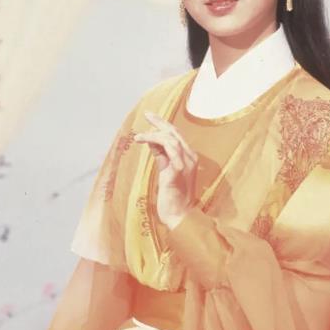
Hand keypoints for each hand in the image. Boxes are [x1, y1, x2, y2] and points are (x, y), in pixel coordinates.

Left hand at [133, 110, 197, 227]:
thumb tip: (152, 143)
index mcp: (189, 157)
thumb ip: (162, 157)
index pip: (177, 135)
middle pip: (174, 132)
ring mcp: (186, 163)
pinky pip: (168, 150)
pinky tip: (144, 142)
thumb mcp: (167, 172)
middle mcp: (190, 157)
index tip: (151, 117)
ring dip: (153, 134)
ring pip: (171, 139)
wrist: (180, 215)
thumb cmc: (173, 196)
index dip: (164, 124)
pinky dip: (155, 142)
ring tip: (138, 137)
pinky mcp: (177, 171)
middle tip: (147, 115)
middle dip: (159, 122)